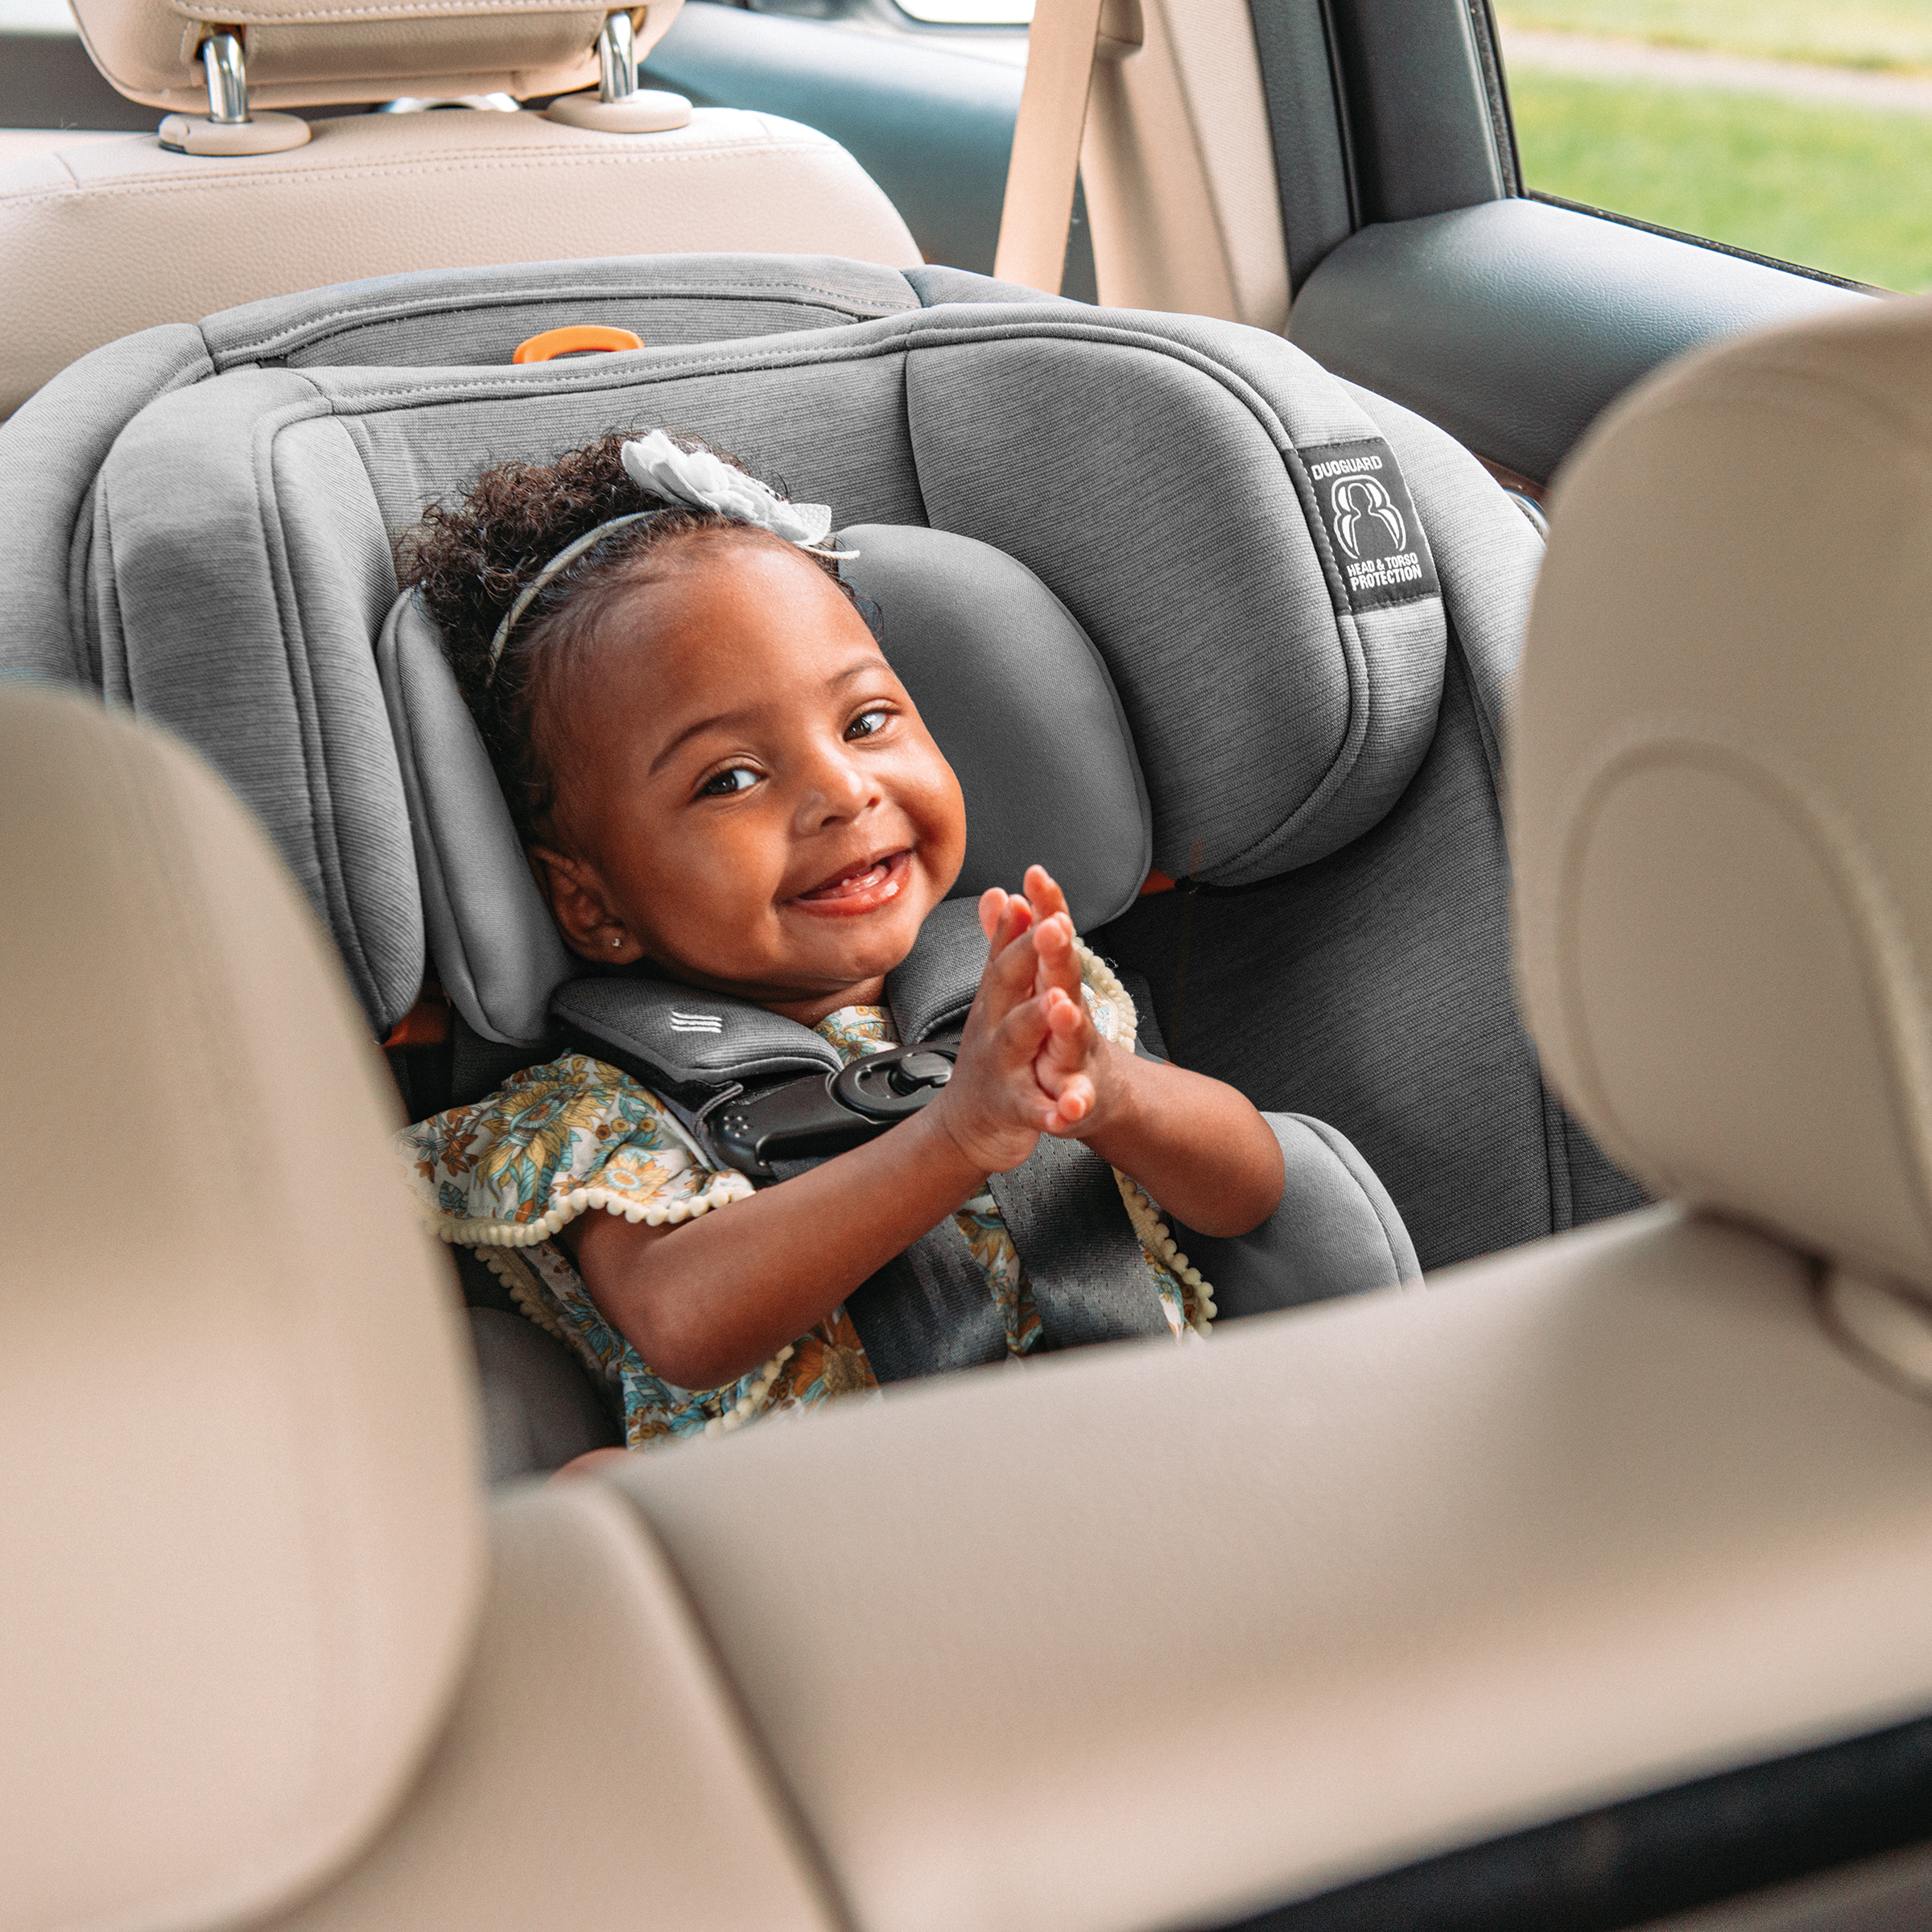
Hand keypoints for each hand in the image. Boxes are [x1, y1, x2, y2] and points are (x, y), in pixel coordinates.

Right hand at [923, 887, 1065, 1174]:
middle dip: (1030, 952)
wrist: (966, 1126)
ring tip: (1060, 1003)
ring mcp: (1005, 1066)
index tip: (1034, 883)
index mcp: (999, 997)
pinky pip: (1037, 1109)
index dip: (1023, 916)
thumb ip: (1001, 944)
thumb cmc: (991, 1054)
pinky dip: (1054, 1110)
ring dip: (1038, 1018)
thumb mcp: (995, 997)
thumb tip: (999, 894)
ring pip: (1021, 1037)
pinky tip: (1069, 1109)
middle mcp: (997, 1024)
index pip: (1009, 946)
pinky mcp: (1019, 1109)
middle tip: (1054, 926)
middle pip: (1010, 982)